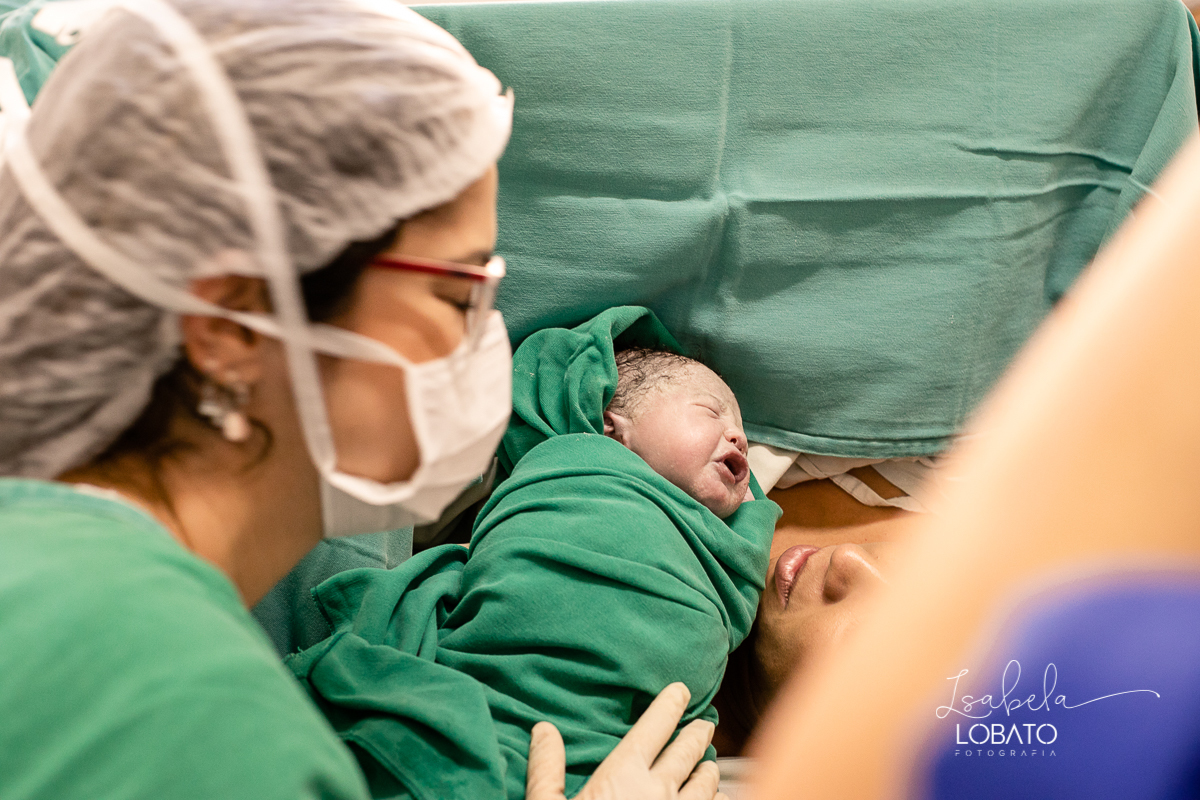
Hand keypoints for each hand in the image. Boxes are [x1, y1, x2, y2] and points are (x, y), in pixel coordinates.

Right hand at [526, 682, 726, 799]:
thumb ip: (546, 771)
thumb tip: (544, 730)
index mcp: (622, 776)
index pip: (654, 727)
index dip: (670, 704)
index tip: (682, 691)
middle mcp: (659, 791)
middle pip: (688, 751)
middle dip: (697, 733)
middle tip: (705, 722)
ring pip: (707, 783)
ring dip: (710, 768)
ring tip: (710, 763)